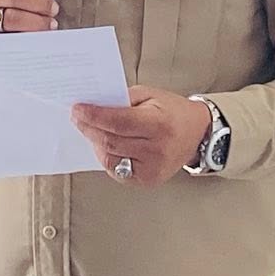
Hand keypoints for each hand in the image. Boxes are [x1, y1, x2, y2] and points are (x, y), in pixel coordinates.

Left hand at [70, 88, 212, 186]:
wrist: (197, 133)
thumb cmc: (172, 111)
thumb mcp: (149, 95)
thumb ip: (122, 99)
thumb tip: (94, 105)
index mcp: (159, 124)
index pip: (118, 122)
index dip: (94, 116)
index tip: (77, 109)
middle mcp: (157, 149)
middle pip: (111, 141)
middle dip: (89, 128)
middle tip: (77, 118)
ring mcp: (153, 168)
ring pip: (110, 158)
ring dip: (96, 144)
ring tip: (91, 130)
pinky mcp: (148, 180)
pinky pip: (117, 170)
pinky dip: (107, 157)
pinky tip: (105, 146)